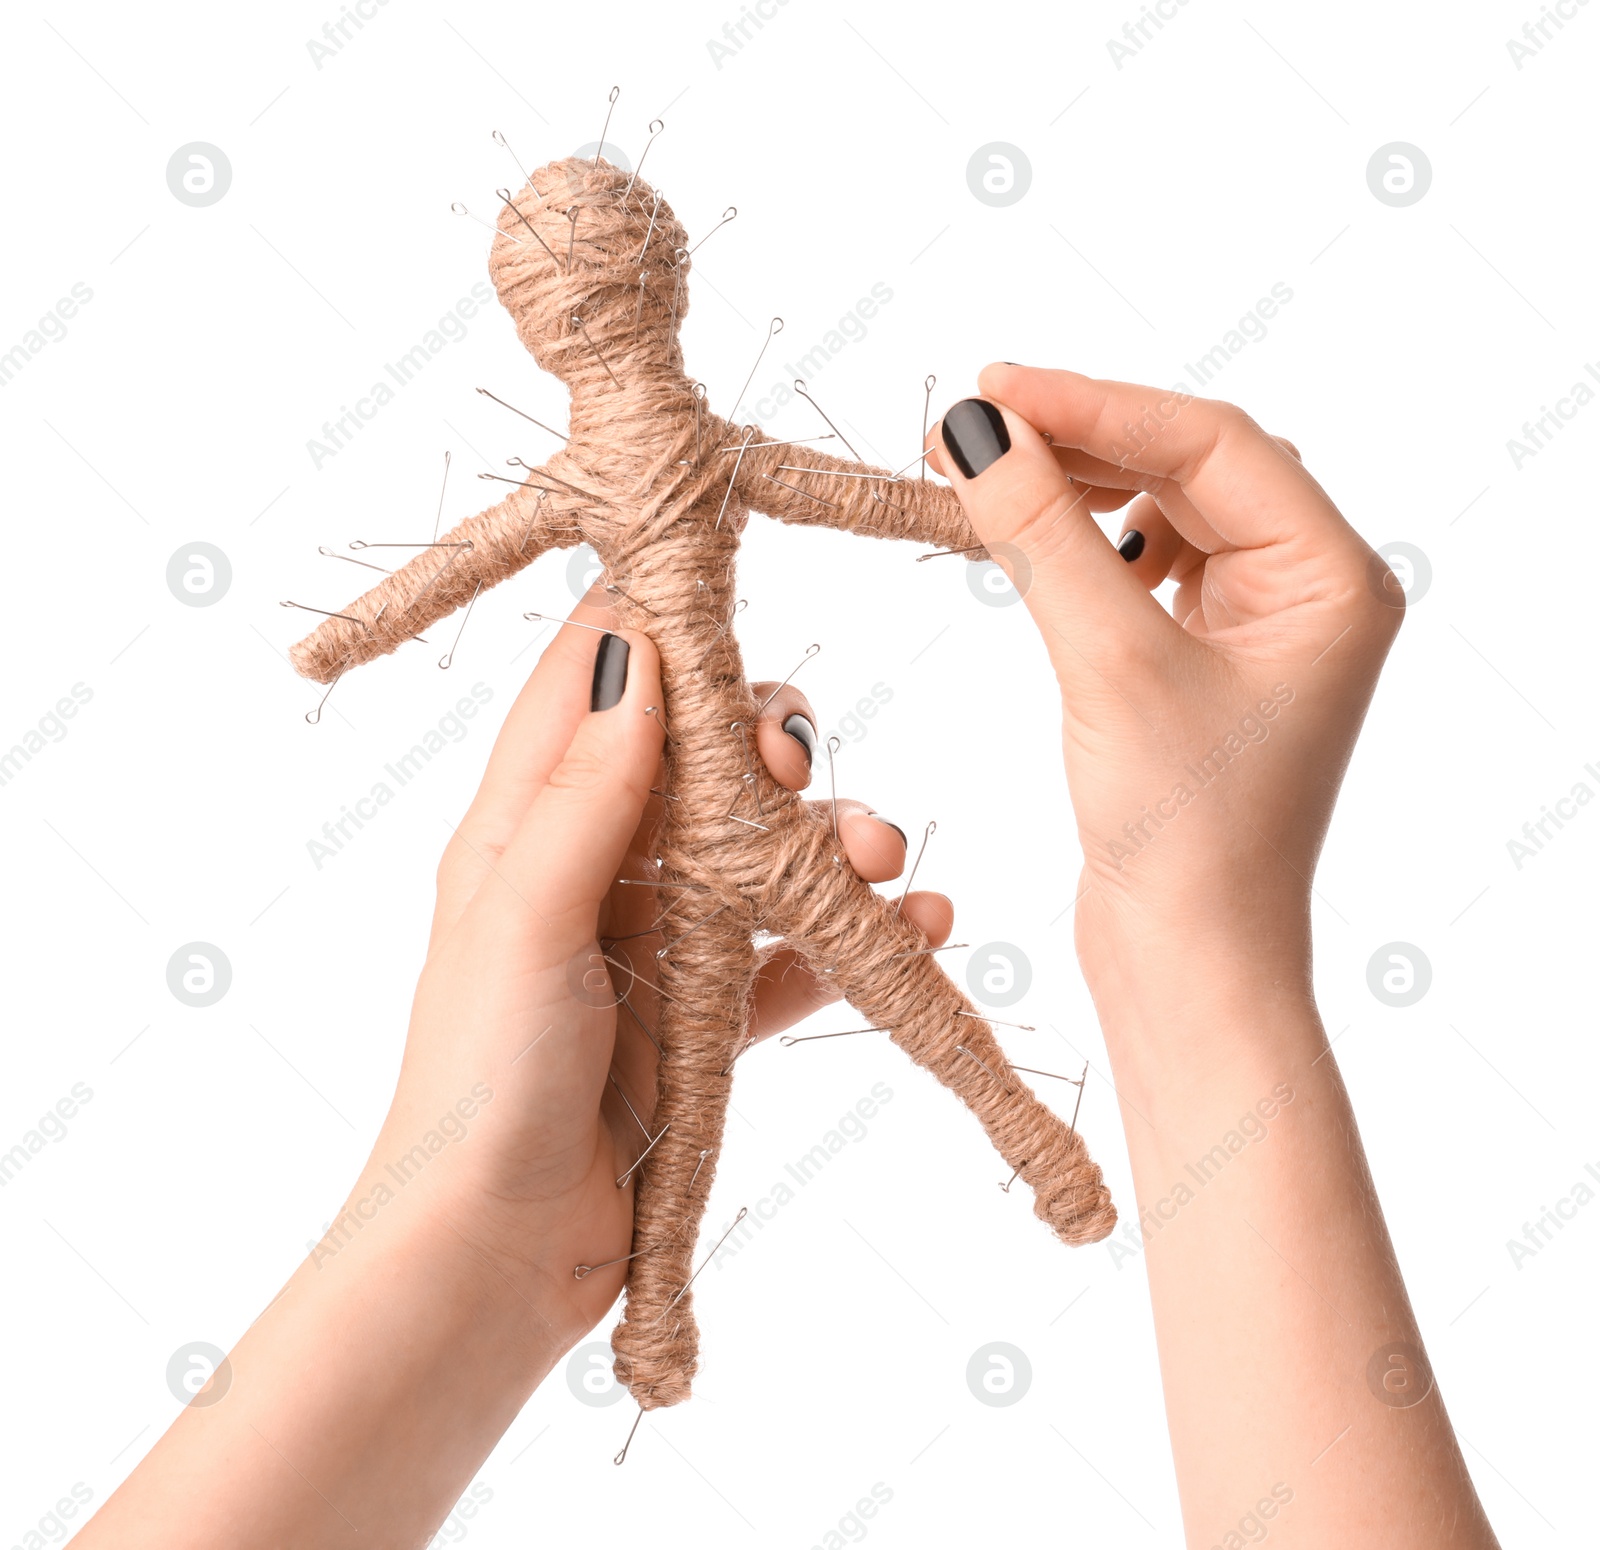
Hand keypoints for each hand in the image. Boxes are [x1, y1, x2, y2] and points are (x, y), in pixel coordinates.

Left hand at [373, 589, 952, 1345]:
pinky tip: (914, 930)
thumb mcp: (525, 919)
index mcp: (528, 826)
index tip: (731, 609)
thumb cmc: (481, 1081)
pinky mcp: (704, 1016)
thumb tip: (640, 656)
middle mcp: (595, 869)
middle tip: (803, 770)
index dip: (659, 638)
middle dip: (771, 752)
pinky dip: (850, 936)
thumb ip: (584, 794)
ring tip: (889, 864)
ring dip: (830, 843)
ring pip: (761, 854)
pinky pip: (790, 954)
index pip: (591, 688)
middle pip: (700, 765)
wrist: (495, 1256)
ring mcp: (656, 942)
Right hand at [928, 368, 1402, 1020]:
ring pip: (1161, 509)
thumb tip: (974, 432)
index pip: (1212, 443)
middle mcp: (1307, 589)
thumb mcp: (1110, 665)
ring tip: (982, 474)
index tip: (993, 387)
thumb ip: (1044, 536)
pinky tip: (1029, 540)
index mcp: (1332, 578)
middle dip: (1079, 441)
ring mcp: (1256, 625)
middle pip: (1188, 465)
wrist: (1188, 960)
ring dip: (1073, 488)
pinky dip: (1080, 543)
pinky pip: (1141, 565)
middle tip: (972, 420)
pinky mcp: (1203, 660)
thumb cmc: (1188, 834)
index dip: (1097, 405)